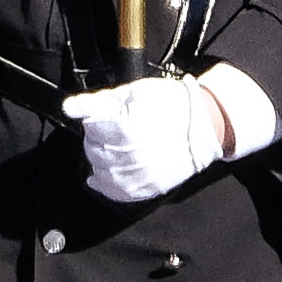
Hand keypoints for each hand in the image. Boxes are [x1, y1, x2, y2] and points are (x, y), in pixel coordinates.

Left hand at [68, 72, 242, 205]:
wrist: (205, 128)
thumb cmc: (175, 105)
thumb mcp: (138, 91)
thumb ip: (103, 100)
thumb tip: (75, 105)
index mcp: (123, 126)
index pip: (88, 119)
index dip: (83, 110)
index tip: (77, 108)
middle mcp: (125, 153)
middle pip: (91, 143)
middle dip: (98, 132)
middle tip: (115, 124)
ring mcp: (134, 174)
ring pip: (98, 167)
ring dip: (101, 154)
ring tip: (119, 143)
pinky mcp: (142, 188)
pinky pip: (112, 190)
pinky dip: (104, 181)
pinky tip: (105, 172)